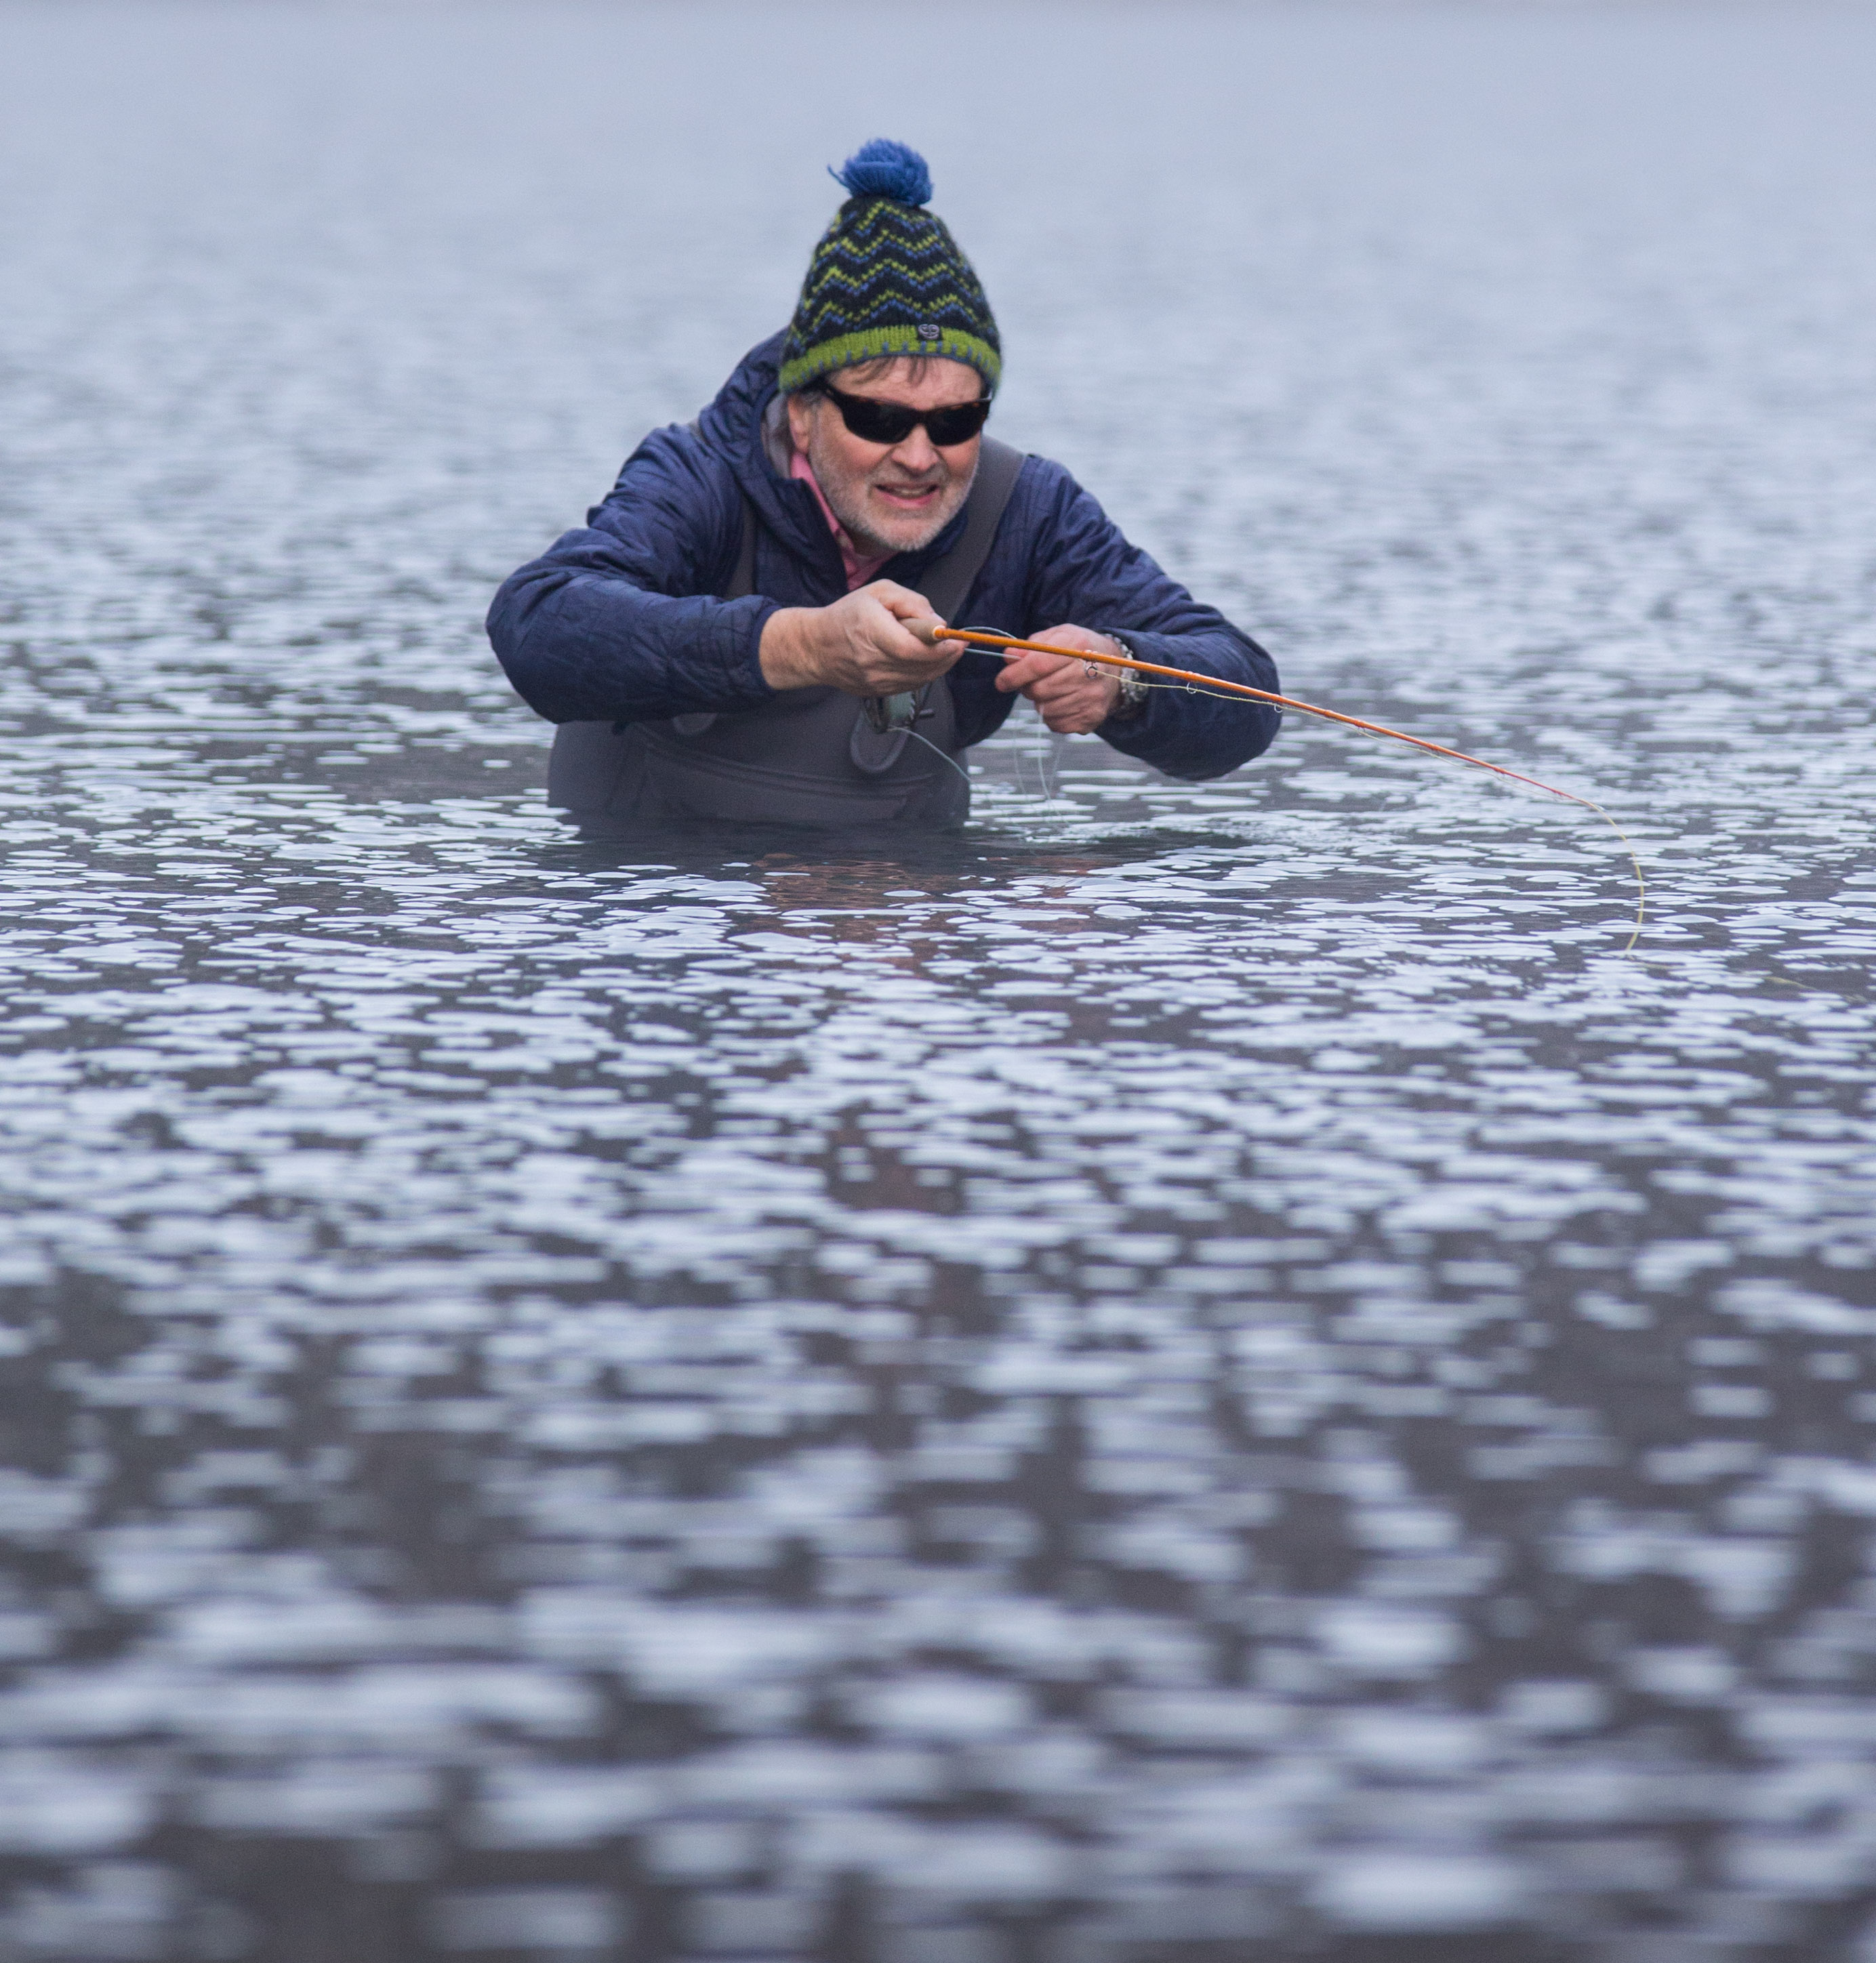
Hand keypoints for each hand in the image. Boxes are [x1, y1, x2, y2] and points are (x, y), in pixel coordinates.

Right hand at [759, 581, 962, 695]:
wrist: (817, 647)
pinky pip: (910, 686)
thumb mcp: (879, 593)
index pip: (912, 649)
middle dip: (947, 656)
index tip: (956, 639)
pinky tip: (928, 662)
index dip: (940, 648)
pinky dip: (924, 675)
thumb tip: (938, 622)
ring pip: (919, 679)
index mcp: (871, 632)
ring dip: (939, 667)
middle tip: (958, 645)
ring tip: (946, 652)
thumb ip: (912, 602)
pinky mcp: (877, 691)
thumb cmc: (848, 615)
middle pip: (921, 666)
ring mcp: (874, 681)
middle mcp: (872, 661)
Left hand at [993, 624, 1125, 733]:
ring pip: (1045, 709)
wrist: (1116, 671)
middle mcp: (1090, 673)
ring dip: (1040, 702)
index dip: (1015, 675)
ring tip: (1051, 690)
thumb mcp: (1059, 637)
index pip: (1038, 665)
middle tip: (1032, 682)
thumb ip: (1032, 645)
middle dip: (1027, 688)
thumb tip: (1009, 656)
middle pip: (1039, 690)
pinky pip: (1055, 724)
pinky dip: (1051, 715)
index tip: (1002, 681)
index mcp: (1078, 646)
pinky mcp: (1091, 718)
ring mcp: (1092, 698)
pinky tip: (1061, 702)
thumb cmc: (1080, 651)